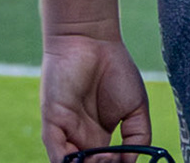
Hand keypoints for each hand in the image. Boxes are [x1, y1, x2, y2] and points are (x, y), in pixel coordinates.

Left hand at [41, 34, 151, 162]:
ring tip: (106, 157)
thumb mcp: (136, 108)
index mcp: (98, 137)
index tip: (127, 161)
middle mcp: (80, 137)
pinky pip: (57, 153)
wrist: (92, 39)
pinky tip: (90, 156)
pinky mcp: (52, 122)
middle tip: (116, 159)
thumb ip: (137, 138)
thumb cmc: (115, 68)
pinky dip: (70, 162)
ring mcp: (65, 131)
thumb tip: (133, 162)